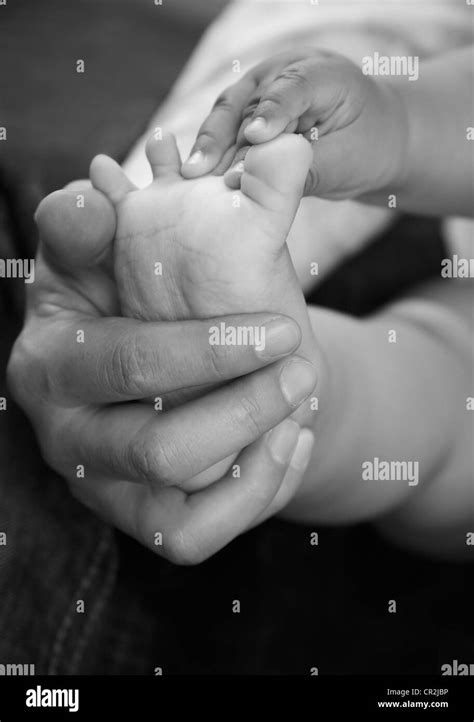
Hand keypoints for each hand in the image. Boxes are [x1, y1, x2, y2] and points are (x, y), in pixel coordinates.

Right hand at [7, 183, 315, 563]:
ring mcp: (102, 488)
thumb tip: (92, 196)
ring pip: (179, 509)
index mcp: (50, 362)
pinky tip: (289, 442)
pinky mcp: (139, 520)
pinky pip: (195, 537)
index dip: (210, 351)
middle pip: (160, 450)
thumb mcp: (101, 251)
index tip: (281, 329)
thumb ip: (89, 224)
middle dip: (246, 410)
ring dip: (255, 459)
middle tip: (302, 370)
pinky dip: (254, 496)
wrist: (156, 361)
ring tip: (300, 407)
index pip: (130, 363)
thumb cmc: (128, 296)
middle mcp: (66, 436)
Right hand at [181, 48, 405, 199]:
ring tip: (191, 175)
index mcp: (324, 74)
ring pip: (228, 112)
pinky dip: (211, 150)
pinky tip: (194, 174)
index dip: (271, 112)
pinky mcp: (249, 107)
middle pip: (248, 100)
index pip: (293, 88)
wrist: (371, 139)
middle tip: (204, 169)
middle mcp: (287, 71)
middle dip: (224, 137)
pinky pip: (225, 126)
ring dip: (208, 144)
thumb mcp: (347, 162)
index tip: (254, 137)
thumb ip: (306, 170)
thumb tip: (255, 183)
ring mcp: (264, 86)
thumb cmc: (366, 147)